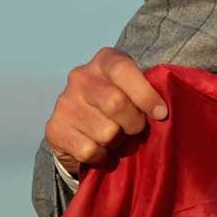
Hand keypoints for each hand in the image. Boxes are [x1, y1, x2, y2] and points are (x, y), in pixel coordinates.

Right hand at [43, 47, 166, 176]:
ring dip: (117, 141)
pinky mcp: (54, 129)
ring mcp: (64, 102)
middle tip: (135, 129)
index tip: (161, 114)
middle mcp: (80, 76)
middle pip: (115, 103)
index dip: (146, 94)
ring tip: (114, 136)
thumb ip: (149, 92)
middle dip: (134, 123)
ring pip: (105, 132)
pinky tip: (100, 148)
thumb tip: (163, 112)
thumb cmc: (122, 105)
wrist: (83, 127)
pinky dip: (101, 156)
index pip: (123, 70)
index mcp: (105, 60)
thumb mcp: (136, 91)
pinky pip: (89, 150)